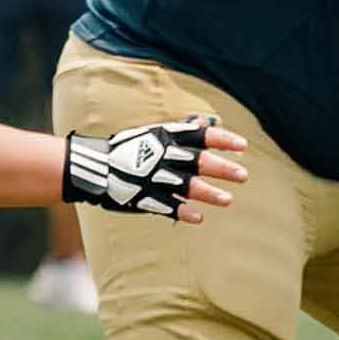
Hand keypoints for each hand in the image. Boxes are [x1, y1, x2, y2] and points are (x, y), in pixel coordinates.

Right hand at [63, 115, 247, 221]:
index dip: (222, 139)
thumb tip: (206, 122)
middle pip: (198, 161)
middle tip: (243, 175)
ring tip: (228, 200)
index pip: (199, 135)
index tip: (242, 145)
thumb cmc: (128, 148)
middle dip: (223, 168)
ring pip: (187, 185)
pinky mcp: (144, 196)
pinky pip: (167, 205)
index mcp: (165, 136)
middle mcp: (163, 155)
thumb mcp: (154, 133)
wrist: (95, 166)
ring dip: (209, 192)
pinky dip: (183, 211)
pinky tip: (199, 217)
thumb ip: (181, 130)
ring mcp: (154, 177)